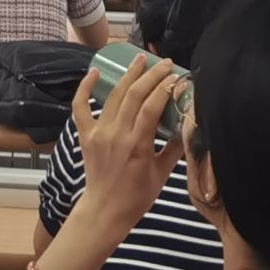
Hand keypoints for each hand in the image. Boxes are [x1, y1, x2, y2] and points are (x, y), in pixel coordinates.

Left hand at [70, 56, 184, 237]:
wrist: (106, 210)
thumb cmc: (137, 196)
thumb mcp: (162, 174)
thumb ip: (175, 149)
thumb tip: (189, 126)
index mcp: (138, 145)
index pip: (152, 107)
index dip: (165, 88)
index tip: (177, 77)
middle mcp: (117, 134)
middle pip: (134, 95)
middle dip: (151, 75)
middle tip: (164, 63)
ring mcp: (99, 133)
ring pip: (114, 96)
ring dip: (128, 75)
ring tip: (140, 59)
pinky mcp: (85, 135)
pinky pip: (81, 106)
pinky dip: (85, 87)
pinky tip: (95, 72)